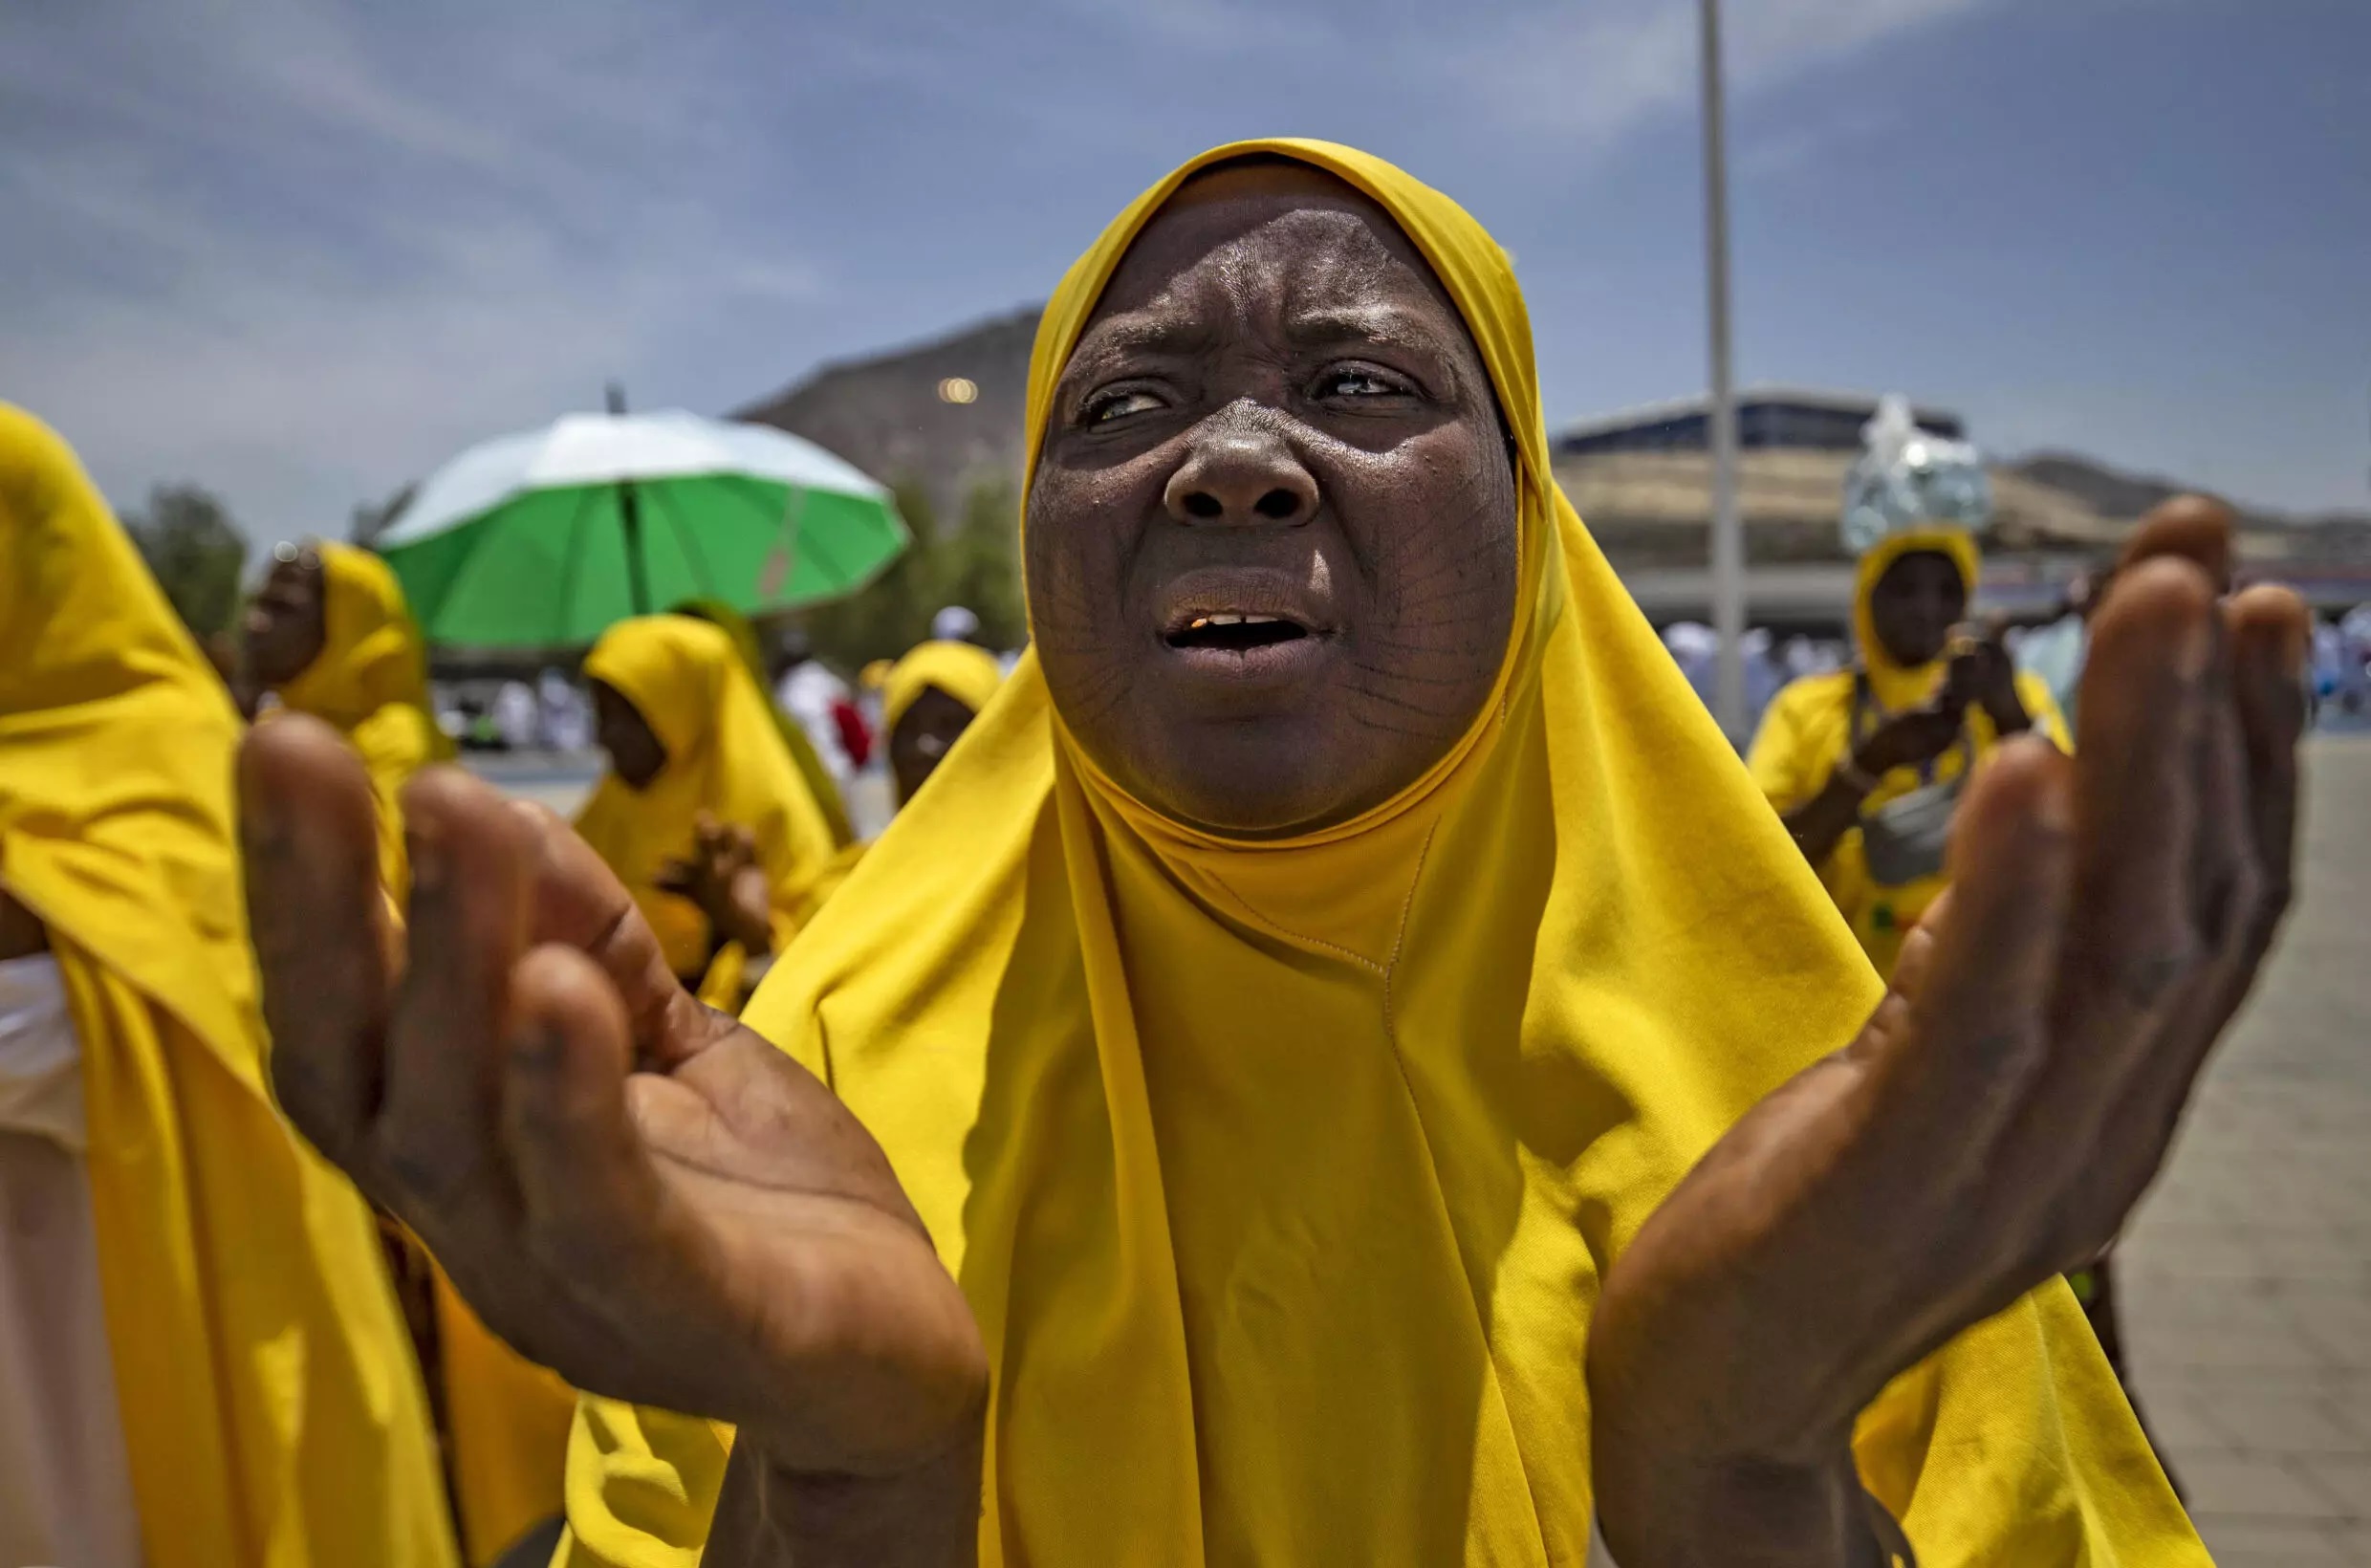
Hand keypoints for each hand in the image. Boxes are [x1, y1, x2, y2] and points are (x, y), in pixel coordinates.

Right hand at [238, 725, 986, 1489]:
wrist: (895, 1359)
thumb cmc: (760, 1195)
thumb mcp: (670, 1039)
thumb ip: (583, 939)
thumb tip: (478, 800)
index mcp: (463, 1161)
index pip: (340, 1030)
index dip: (297, 899)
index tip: (280, 740)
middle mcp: (480, 1231)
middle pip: (362, 1073)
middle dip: (323, 905)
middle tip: (298, 747)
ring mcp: (571, 1290)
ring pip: (469, 1134)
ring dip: (452, 968)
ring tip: (454, 818)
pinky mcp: (693, 1318)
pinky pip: (610, 1219)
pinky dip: (569, 1105)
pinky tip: (560, 994)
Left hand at [1588, 500, 2307, 1565]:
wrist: (1710, 1398)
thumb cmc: (1810, 1210)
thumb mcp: (1927, 1069)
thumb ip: (2001, 964)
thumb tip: (2053, 800)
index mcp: (2114, 1105)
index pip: (2215, 912)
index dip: (2248, 753)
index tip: (2252, 602)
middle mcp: (2099, 1140)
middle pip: (2189, 902)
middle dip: (2211, 720)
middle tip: (2206, 558)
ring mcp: (2009, 1176)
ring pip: (2115, 945)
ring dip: (2147, 763)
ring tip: (2156, 605)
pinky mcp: (1889, 1190)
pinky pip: (1973, 1028)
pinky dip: (2012, 893)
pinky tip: (2031, 764)